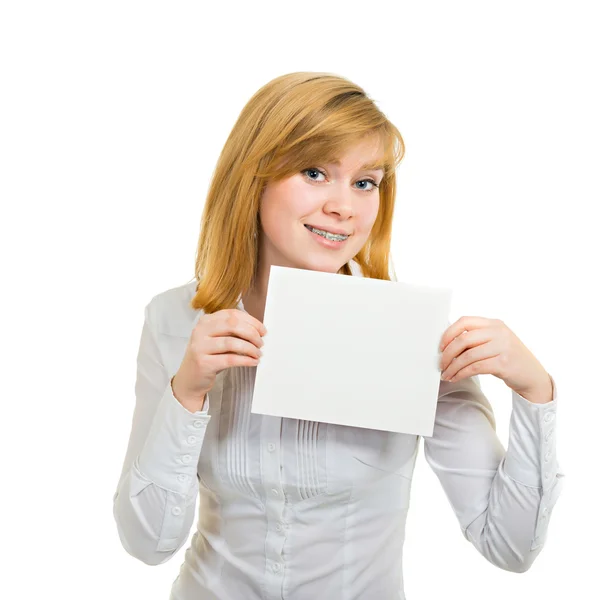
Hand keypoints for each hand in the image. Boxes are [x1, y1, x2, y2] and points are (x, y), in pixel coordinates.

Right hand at [172, 309, 266, 405]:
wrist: (189, 379)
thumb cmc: (208, 357)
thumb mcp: (217, 339)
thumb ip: (232, 331)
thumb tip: (258, 330)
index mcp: (206, 321)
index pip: (232, 314)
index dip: (251, 321)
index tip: (262, 330)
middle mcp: (200, 331)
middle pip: (232, 324)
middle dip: (252, 333)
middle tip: (261, 343)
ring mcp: (200, 347)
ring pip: (232, 342)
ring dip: (250, 348)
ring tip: (258, 354)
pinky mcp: (203, 363)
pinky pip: (230, 359)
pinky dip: (245, 360)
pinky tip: (253, 362)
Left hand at [438, 316, 552, 403]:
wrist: (532, 375)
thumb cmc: (508, 358)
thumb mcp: (495, 341)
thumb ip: (476, 338)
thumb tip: (447, 344)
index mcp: (494, 323)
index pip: (465, 321)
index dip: (448, 333)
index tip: (440, 346)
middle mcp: (499, 332)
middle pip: (463, 339)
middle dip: (447, 353)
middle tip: (441, 364)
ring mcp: (503, 347)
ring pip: (467, 355)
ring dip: (453, 367)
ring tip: (446, 374)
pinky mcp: (504, 364)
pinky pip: (475, 368)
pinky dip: (461, 374)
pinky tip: (456, 377)